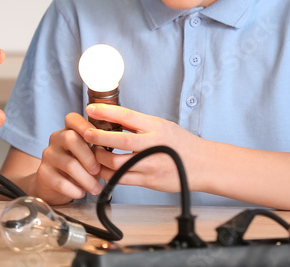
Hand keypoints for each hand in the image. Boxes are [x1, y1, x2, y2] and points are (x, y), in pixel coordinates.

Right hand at [33, 112, 102, 205]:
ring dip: (87, 180)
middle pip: (70, 138)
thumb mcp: (89, 155)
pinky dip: (75, 190)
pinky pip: (61, 182)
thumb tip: (113, 157)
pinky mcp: (43, 173)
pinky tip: (81, 192)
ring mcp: (48, 155)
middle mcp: (56, 139)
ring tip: (96, 189)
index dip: (85, 126)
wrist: (54, 185)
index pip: (72, 118)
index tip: (98, 140)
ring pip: (69, 164)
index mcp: (68, 130)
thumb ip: (98, 151)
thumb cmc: (78, 167)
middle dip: (89, 157)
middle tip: (98, 171)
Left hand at [84, 104, 207, 193]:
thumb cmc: (182, 144)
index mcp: (156, 127)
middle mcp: (153, 145)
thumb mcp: (162, 126)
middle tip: (86, 133)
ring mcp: (150, 165)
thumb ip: (139, 124)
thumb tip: (112, 118)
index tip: (90, 109)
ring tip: (92, 151)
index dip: (106, 112)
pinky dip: (107, 174)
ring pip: (117, 163)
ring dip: (99, 158)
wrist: (203, 165)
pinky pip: (121, 179)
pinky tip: (101, 168)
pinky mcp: (148, 181)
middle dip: (98, 136)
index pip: (127, 116)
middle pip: (120, 140)